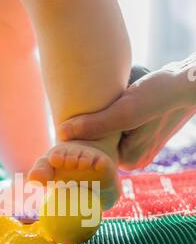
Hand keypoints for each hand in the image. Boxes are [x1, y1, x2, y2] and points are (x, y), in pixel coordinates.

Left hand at [58, 56, 195, 169]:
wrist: (189, 82)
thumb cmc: (160, 94)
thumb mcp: (124, 110)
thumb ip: (94, 124)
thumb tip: (61, 132)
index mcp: (129, 161)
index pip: (93, 152)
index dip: (79, 137)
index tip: (65, 123)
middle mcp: (134, 158)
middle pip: (101, 143)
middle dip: (90, 127)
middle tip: (77, 109)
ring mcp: (140, 146)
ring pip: (109, 133)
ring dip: (101, 118)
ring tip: (93, 103)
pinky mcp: (143, 131)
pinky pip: (119, 125)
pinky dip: (112, 114)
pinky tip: (107, 101)